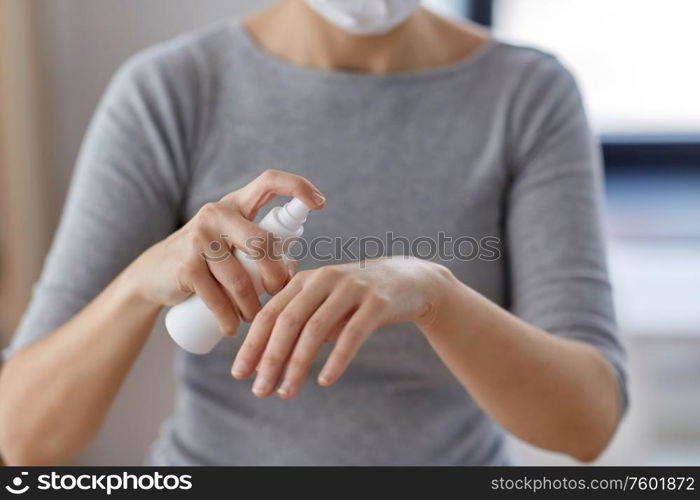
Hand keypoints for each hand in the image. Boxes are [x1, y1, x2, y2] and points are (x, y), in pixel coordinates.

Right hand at [125, 169, 325, 335]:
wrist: (154, 273)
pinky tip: (233, 329)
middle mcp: (217, 213)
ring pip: (241, 278)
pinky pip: (216, 297)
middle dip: (276, 275)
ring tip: (255, 318)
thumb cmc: (209, 260)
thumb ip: (263, 252)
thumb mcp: (234, 246)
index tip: (320, 203)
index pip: (269, 181)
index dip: (296, 186)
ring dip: (253, 307)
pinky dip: (228, 318)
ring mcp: (199, 237)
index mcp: (237, 203)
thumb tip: (294, 274)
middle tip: (279, 293)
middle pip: (262, 242)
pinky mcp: (186, 264)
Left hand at [231, 257, 449, 398]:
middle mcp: (324, 280)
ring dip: (297, 364)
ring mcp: (351, 289)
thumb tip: (265, 364)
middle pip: (288, 321)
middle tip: (260, 390)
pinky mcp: (377, 302)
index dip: (251, 344)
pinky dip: (336, 359)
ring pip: (316, 329)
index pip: (269, 313)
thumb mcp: (323, 306)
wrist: (408, 280)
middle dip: (269, 358)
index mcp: (304, 280)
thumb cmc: (356, 299)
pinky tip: (325, 380)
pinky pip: (353, 334)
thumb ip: (298, 328)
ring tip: (286, 392)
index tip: (239, 373)